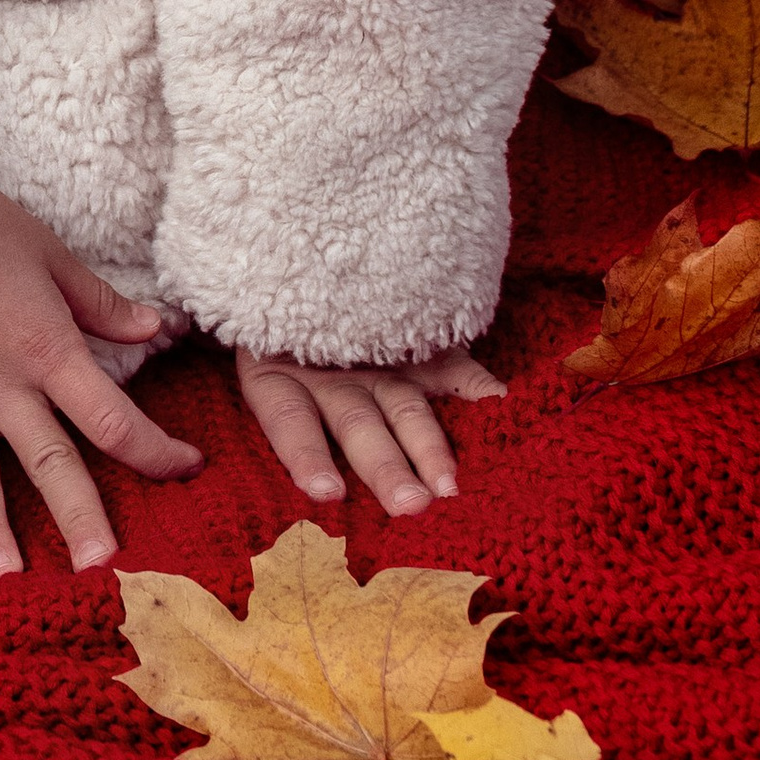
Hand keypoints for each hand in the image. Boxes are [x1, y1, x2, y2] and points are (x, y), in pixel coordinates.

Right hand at [0, 0, 202, 579]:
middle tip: (102, 570)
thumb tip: (163, 332)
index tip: (187, 466)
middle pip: (50, 461)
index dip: (158, 449)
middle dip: (80, 516)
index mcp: (48, 350)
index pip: (115, 418)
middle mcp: (0, 384)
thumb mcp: (55, 257)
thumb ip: (106, 306)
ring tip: (2, 577)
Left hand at [235, 344, 503, 510]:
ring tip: (448, 487)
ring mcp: (379, 358)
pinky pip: (455, 370)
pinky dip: (481, 395)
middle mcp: (332, 374)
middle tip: (410, 508)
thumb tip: (259, 473)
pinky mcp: (418, 343)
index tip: (326, 494)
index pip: (290, 421)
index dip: (307, 455)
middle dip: (384, 469)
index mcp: (282, 381)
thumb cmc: (273, 336)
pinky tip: (504, 415)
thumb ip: (270, 421)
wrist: (296, 250)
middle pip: (358, 425)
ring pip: (404, 408)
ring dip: (429, 448)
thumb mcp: (255, 367)